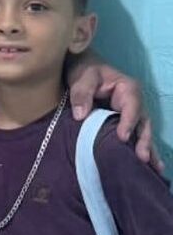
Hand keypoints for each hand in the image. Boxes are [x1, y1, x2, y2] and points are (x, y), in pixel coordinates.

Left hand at [67, 52, 160, 169]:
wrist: (81, 66)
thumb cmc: (84, 70)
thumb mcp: (82, 77)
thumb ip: (81, 94)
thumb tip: (80, 115)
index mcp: (128, 88)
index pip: (132, 107)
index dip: (129, 123)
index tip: (122, 138)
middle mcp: (134, 102)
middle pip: (143, 122)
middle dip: (144, 141)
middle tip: (142, 158)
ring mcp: (131, 112)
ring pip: (142, 132)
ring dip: (147, 149)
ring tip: (153, 168)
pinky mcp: (124, 121)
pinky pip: (135, 135)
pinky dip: (141, 149)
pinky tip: (148, 166)